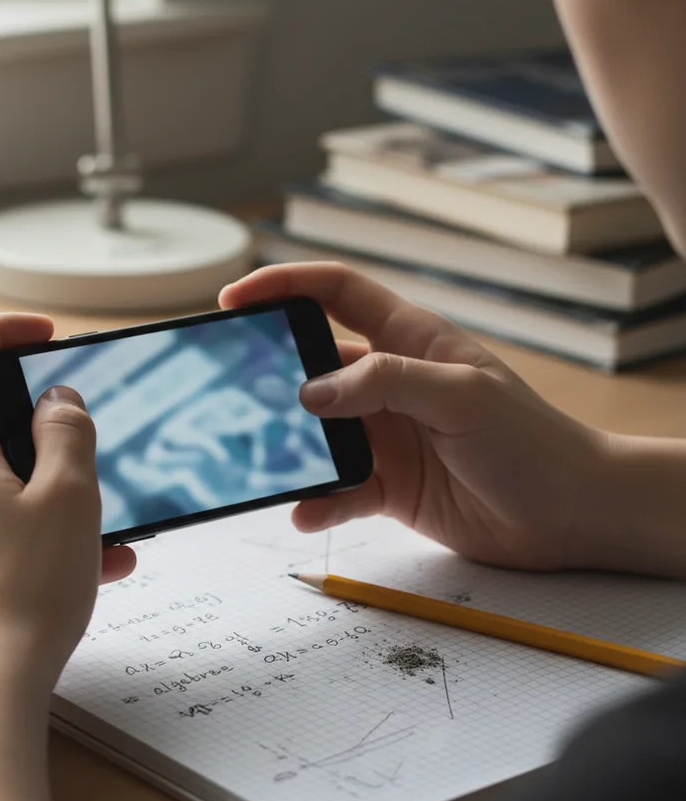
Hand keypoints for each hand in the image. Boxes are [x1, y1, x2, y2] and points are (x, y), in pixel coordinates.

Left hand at [0, 313, 134, 687]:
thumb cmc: (22, 595)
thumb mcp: (70, 497)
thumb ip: (67, 432)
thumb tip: (56, 402)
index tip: (39, 334)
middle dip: (43, 436)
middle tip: (90, 455)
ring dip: (51, 498)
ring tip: (107, 534)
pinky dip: (35, 537)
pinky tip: (88, 569)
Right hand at [220, 263, 607, 570]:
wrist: (570, 515)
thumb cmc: (532, 442)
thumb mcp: (462, 396)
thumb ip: (386, 384)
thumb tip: (310, 391)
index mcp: (410, 341)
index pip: (337, 294)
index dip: (285, 285)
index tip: (235, 298)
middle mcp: (390, 385)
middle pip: (313, 366)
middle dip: (270, 376)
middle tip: (231, 392)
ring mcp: (386, 436)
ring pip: (317, 433)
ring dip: (290, 448)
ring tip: (262, 461)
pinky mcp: (388, 485)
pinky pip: (337, 488)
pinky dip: (318, 499)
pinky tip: (306, 511)